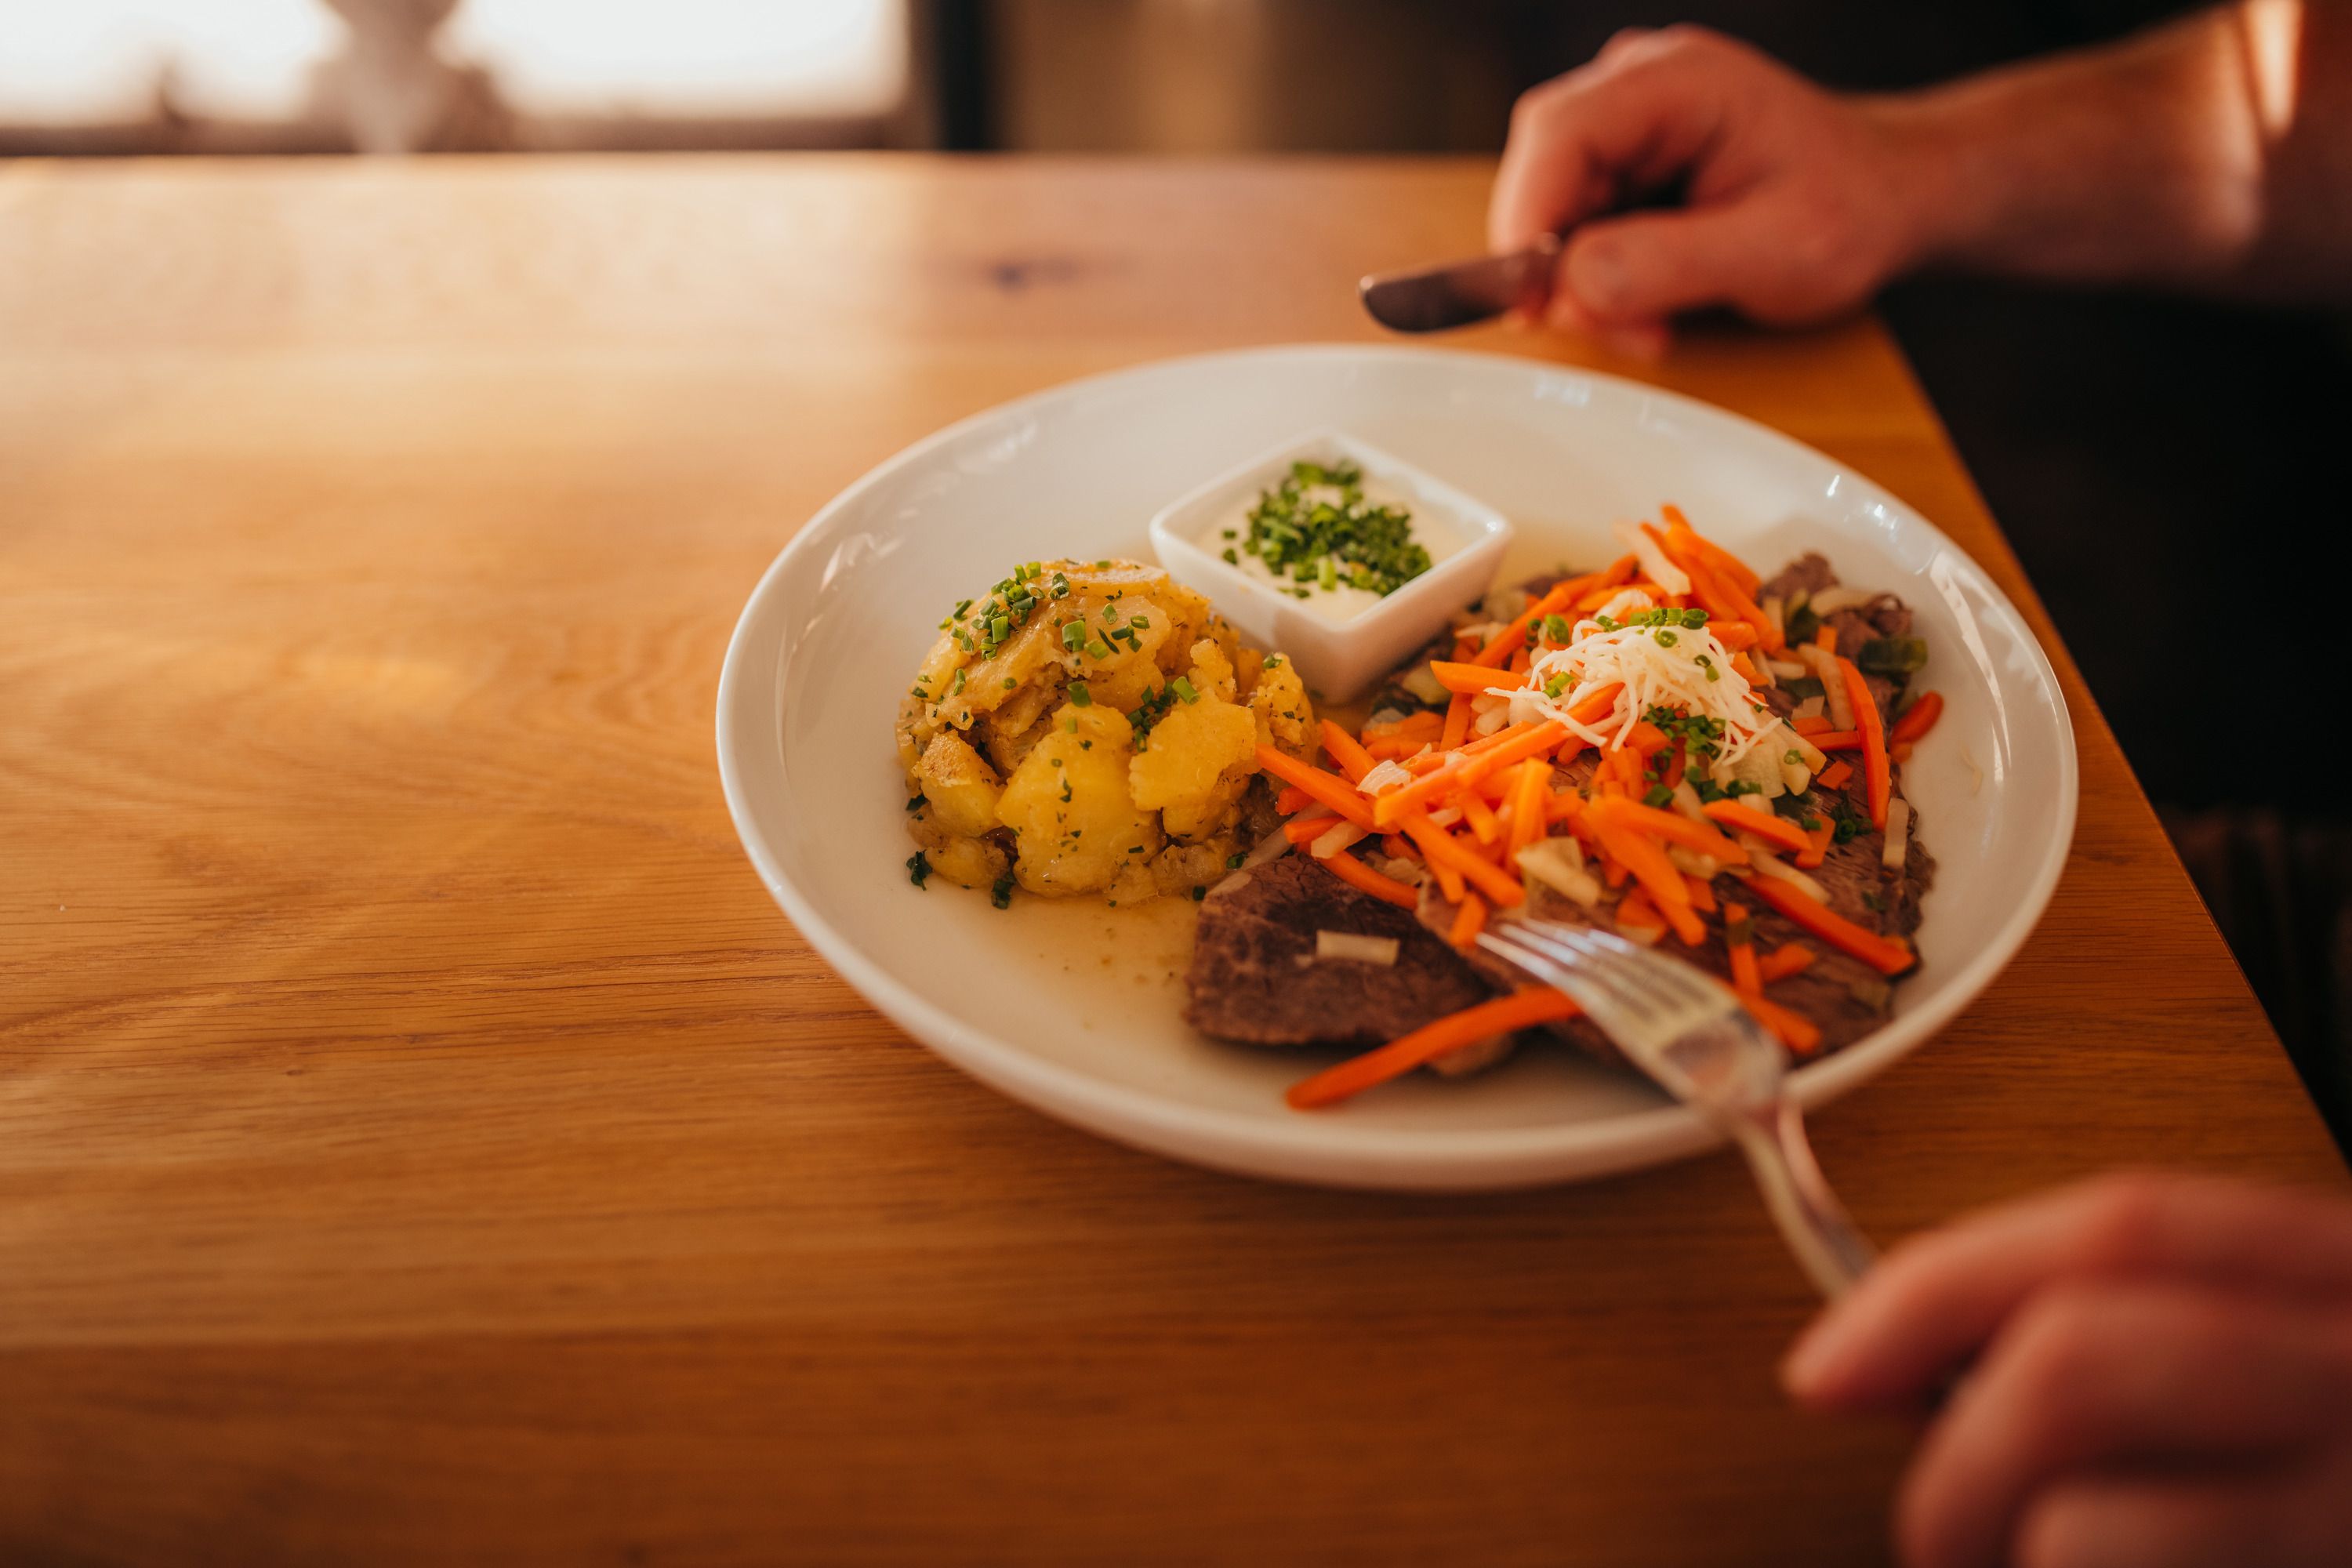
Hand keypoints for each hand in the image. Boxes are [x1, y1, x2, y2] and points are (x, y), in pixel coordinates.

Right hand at [1488, 26, 1943, 355]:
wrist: (1888, 196)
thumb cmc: (1852, 209)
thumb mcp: (1777, 251)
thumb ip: (1670, 264)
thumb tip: (1570, 287)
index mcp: (1678, 78)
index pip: (1561, 134)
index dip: (1527, 221)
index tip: (1532, 303)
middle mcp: (1636, 82)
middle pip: (1541, 169)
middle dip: (1558, 264)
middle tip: (1624, 329)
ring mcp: (1624, 118)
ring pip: (1548, 202)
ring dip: (1578, 278)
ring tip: (1653, 322)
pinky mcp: (1620, 159)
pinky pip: (1572, 219)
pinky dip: (1594, 274)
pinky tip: (1649, 300)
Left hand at [1784, 1172, 2351, 1567]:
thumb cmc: (2330, 1479)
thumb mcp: (2280, 1373)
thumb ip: (2133, 1343)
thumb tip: (1893, 1372)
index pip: (2122, 1226)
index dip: (1942, 1288)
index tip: (1827, 1368)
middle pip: (2081, 1364)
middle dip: (1959, 1464)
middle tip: (1936, 1539)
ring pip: (2093, 1533)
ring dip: (2024, 1562)